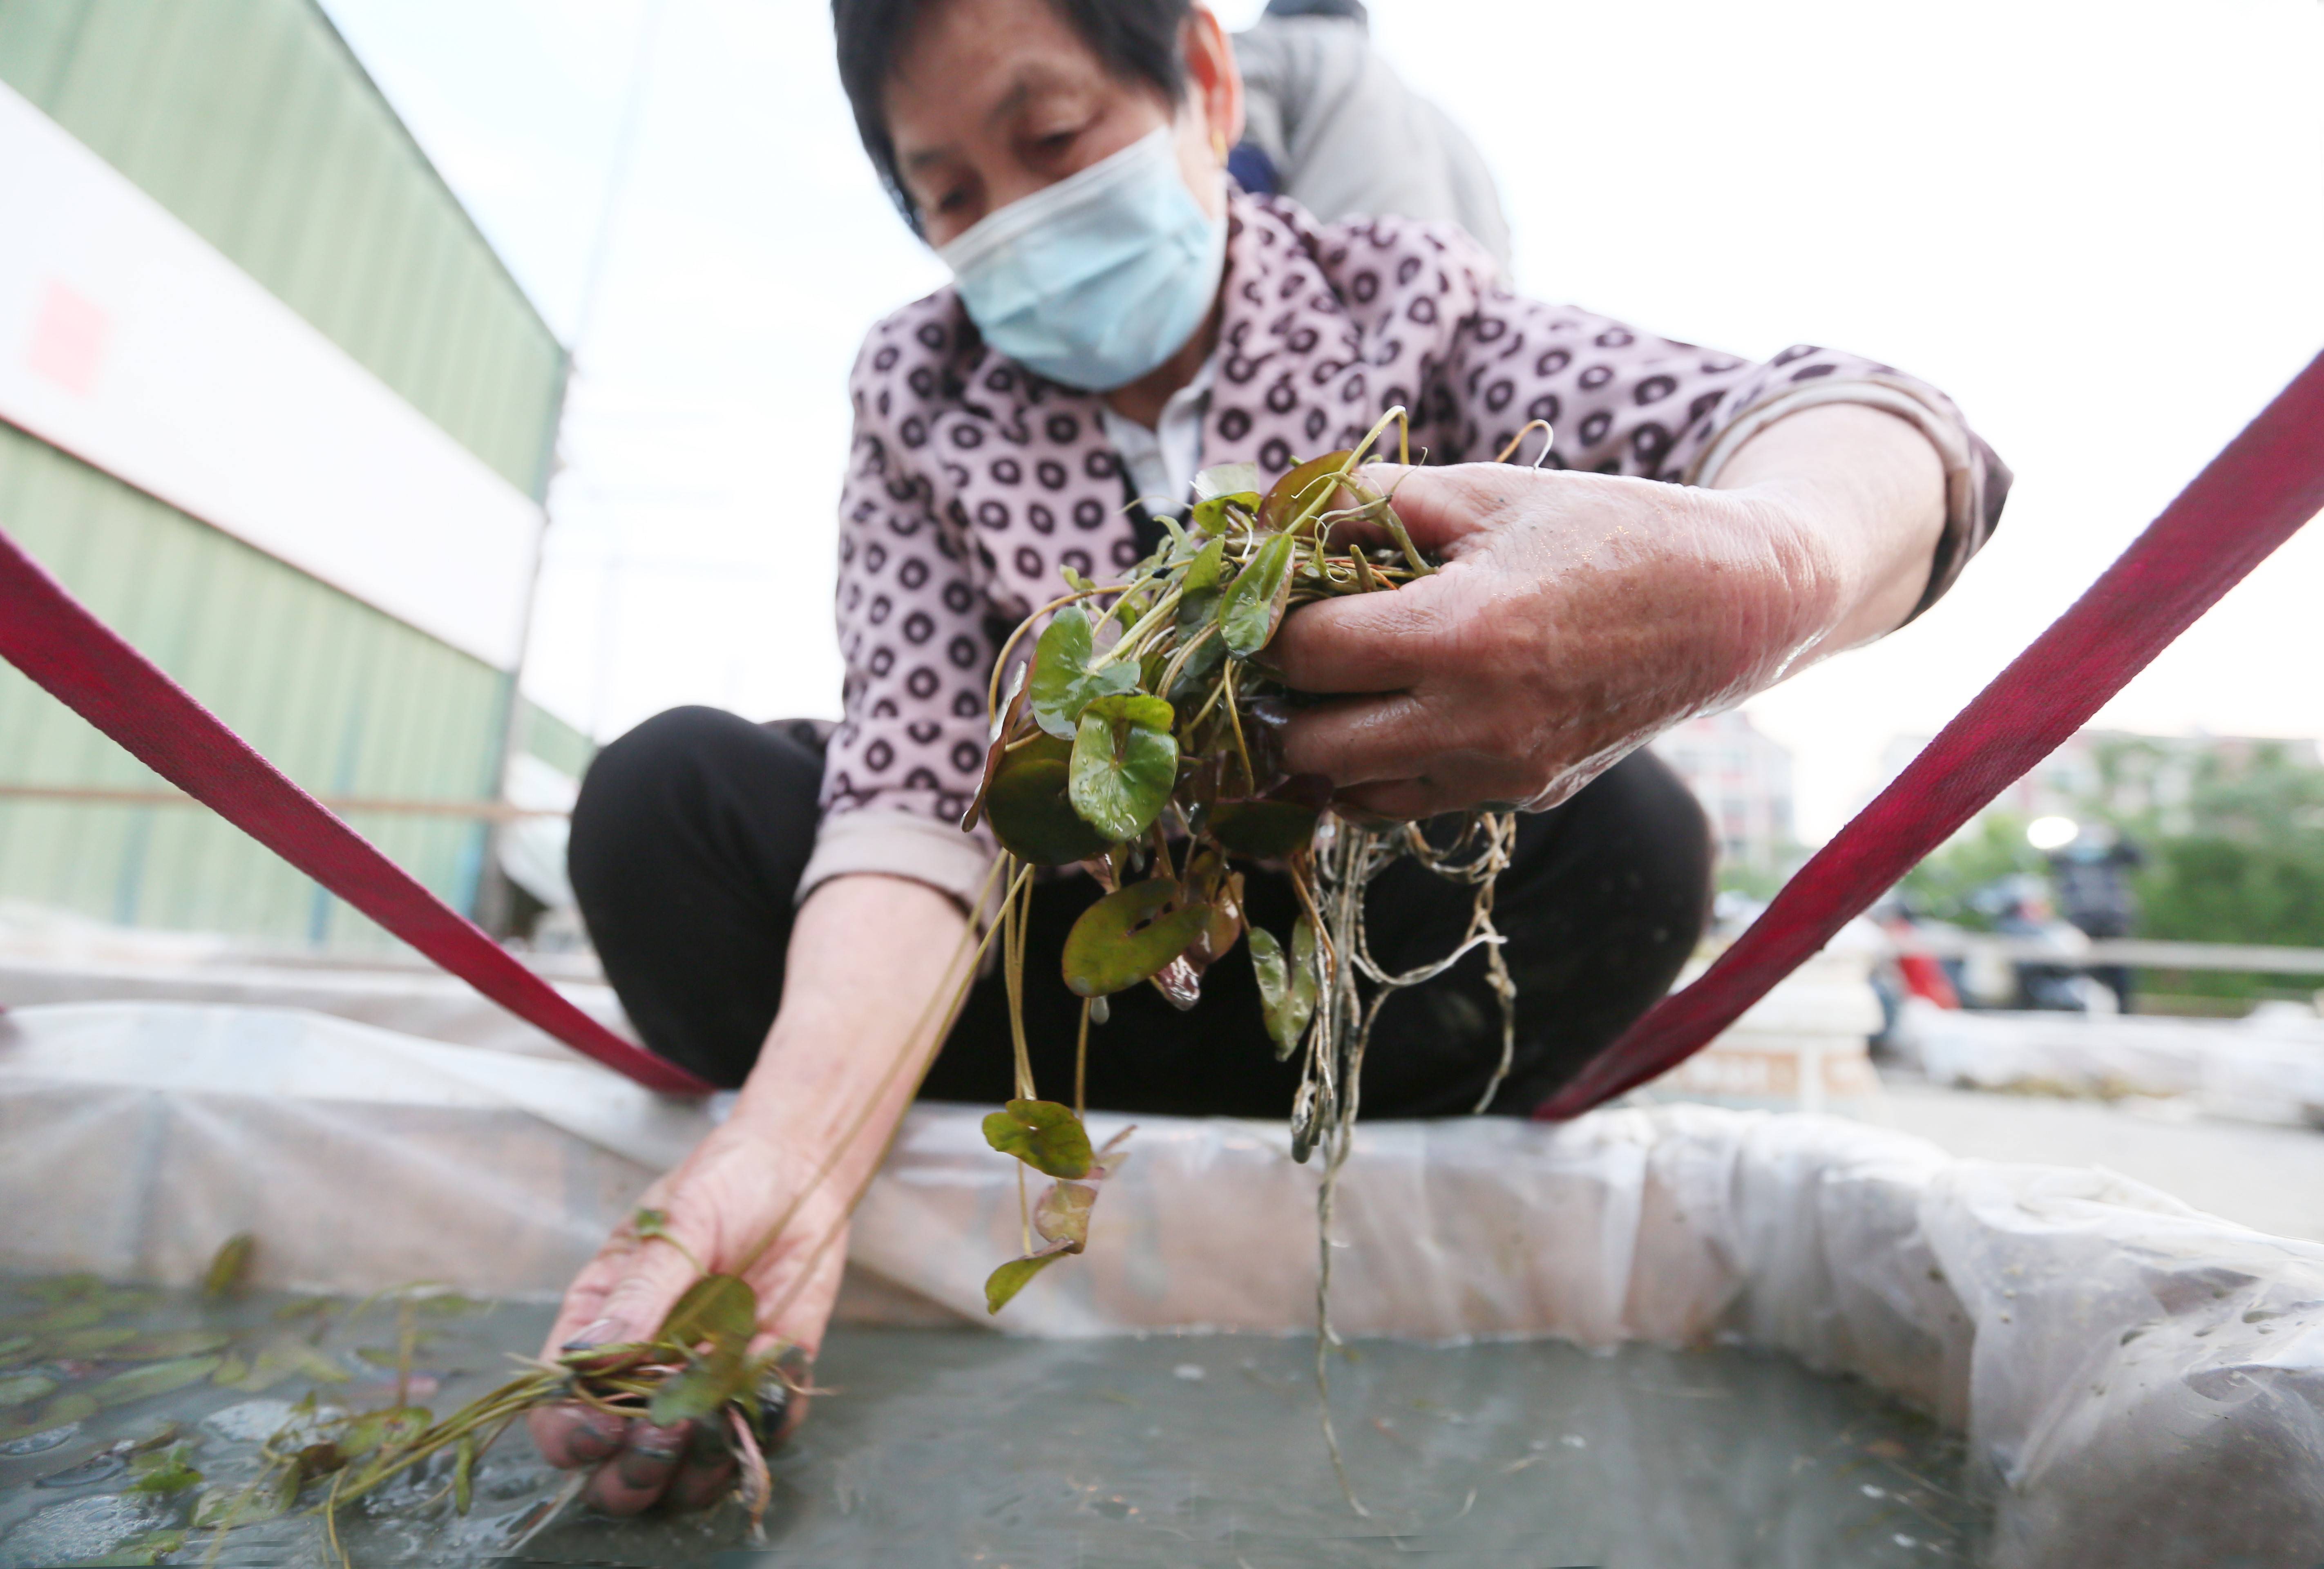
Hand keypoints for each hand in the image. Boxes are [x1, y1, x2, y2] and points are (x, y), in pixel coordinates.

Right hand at [526, 1116, 842, 1514]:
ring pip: (688, 1475)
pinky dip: (768, 1422)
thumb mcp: (677, 1224)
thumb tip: (589, 1358)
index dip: (572, 1435)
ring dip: (698, 1466)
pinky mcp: (767, 1381)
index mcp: (603, 1330)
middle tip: (666, 1432)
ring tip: (716, 1413)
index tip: (601, 1429)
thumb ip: (640, 1292)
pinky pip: (764, 1433)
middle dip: (635, 1471)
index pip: (562, 1412)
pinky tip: (772, 1370)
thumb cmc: (722, 1183)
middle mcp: (649, 1374)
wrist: (799, 1169)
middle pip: (619, 1467)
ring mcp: (709, 1384)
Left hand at [1269, 406, 1944, 819]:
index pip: (1305, 653)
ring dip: (1321, 746)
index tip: (1276, 594)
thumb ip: (1366, 500)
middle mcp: (1474, 722)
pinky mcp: (1522, 797)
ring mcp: (1499, 772)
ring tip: (1328, 686)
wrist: (1731, 606)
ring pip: (1352, 793)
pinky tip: (1383, 717)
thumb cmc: (1606, 531)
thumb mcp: (1483, 491)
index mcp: (1460, 635)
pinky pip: (1408, 804)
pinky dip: (1376, 773)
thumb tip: (1271, 515)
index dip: (1273, 620)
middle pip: (1311, 745)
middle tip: (1285, 651)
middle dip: (1280, 698)